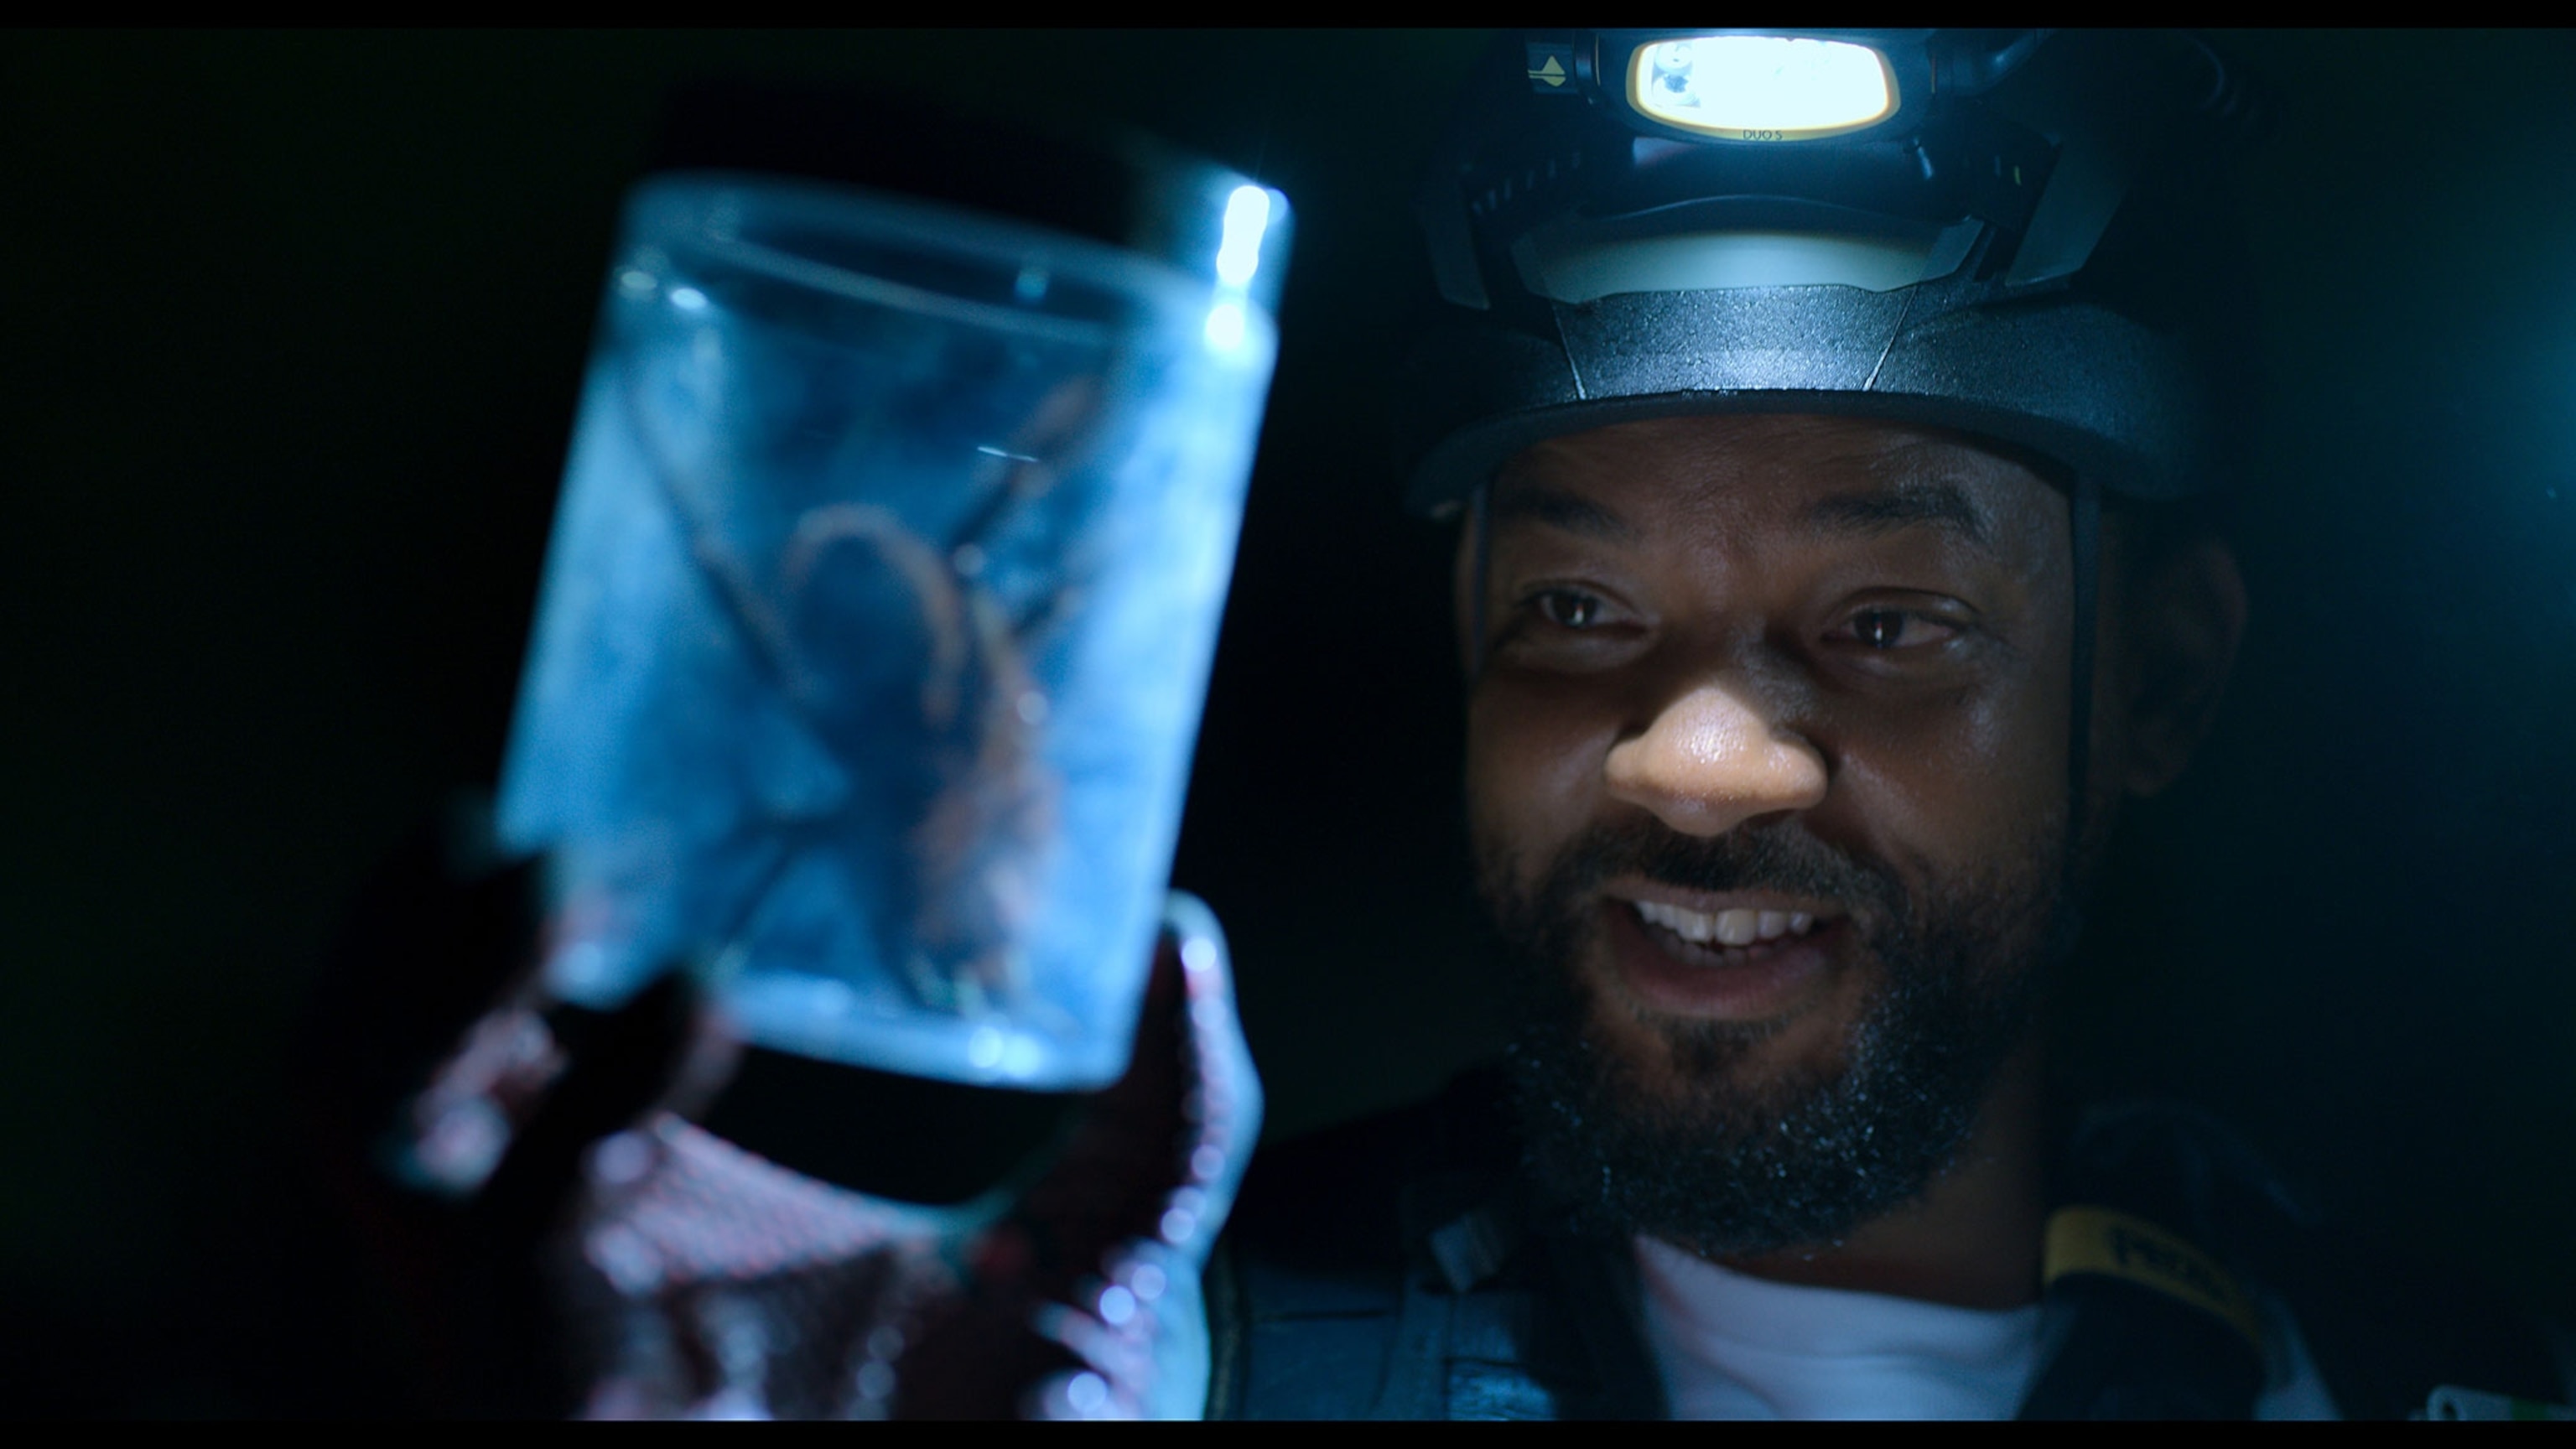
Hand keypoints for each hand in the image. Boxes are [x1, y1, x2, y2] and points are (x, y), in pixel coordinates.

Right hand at [308, 812, 1257, 1419]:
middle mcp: (568, 1268)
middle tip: (505, 827)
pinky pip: (498, 1242)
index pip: (483, 1050)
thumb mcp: (1107, 1241)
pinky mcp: (568, 1407)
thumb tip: (1183, 929)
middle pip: (369, 1086)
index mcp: (652, 1205)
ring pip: (373, 1150)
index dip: (456, 927)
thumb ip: (1165, 1099)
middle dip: (396, 947)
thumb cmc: (1043, 1438)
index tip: (538, 803)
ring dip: (433, 997)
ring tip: (554, 879)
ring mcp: (549, 1342)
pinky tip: (694, 998)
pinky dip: (569, 1105)